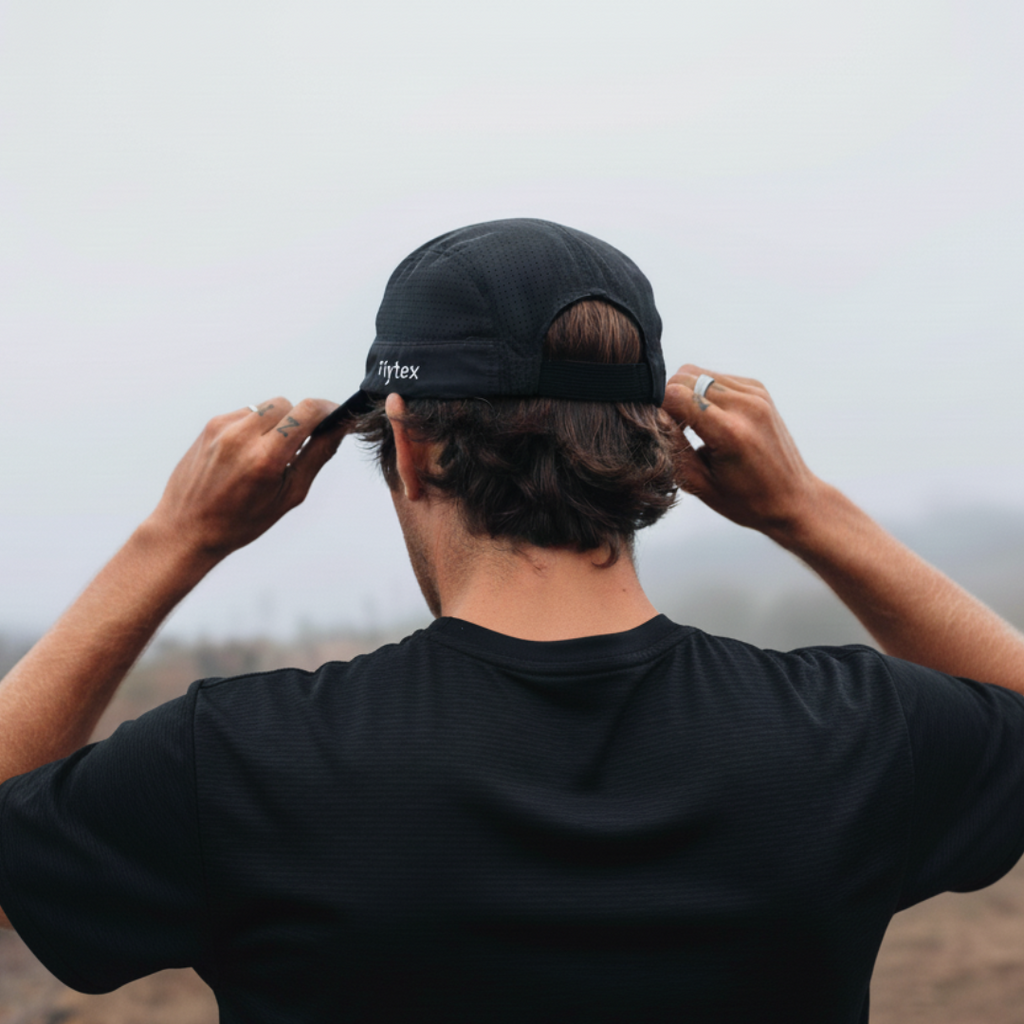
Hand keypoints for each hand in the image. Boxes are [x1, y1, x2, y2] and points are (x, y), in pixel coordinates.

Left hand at [145, 397, 346, 562]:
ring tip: (269, 453)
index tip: (336, 416)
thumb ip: (317, 456)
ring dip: (277, 423)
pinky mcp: (210, 425)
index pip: (307, 411)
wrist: (187, 528)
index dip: (328, 409)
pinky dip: (255, 427)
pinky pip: (245, 413)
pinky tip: (247, 454)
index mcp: (266, 457)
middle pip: (288, 404)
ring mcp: (222, 428)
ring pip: (267, 407)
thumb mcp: (289, 495)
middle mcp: (242, 436)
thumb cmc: (240, 521)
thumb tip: (339, 428)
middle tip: (299, 446)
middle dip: (300, 420)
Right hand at [662, 365, 822, 536]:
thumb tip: (652, 418)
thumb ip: (673, 447)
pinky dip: (703, 392)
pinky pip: (715, 377)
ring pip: (697, 372)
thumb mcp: (699, 484)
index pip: (675, 395)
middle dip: (668, 399)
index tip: (656, 426)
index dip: (656, 408)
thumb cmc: (748, 500)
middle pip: (684, 378)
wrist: (792, 498)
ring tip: (691, 425)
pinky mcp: (758, 388)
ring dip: (686, 394)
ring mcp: (755, 393)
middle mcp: (746, 405)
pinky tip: (708, 419)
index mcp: (730, 432)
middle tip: (673, 429)